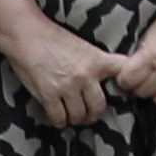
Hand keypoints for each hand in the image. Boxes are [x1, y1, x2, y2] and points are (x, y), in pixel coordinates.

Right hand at [0, 15, 129, 129]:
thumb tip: (104, 79)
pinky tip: (59, 117)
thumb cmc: (52, 37)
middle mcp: (85, 75)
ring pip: (79, 115)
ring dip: (76, 119)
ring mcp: (67, 87)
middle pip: (99, 106)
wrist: (27, 34)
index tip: (127, 92)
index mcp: (96, 60)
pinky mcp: (49, 95)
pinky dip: (60, 121)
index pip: (122, 71)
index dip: (128, 84)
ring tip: (72, 116)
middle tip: (89, 115)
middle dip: (94, 114)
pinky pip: (59, 118)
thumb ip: (95, 61)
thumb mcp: (82, 46)